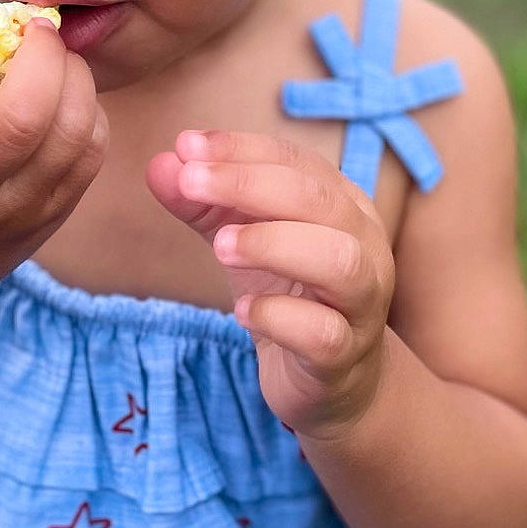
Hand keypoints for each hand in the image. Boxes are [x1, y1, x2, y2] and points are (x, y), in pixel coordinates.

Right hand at [0, 6, 107, 304]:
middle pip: (20, 129)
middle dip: (40, 61)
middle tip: (37, 30)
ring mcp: (16, 212)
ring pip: (70, 136)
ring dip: (74, 77)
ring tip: (55, 56)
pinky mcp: (56, 214)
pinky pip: (92, 151)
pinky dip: (88, 108)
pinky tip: (68, 93)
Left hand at [146, 130, 394, 438]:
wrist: (333, 382)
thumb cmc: (290, 295)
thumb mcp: (244, 241)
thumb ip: (205, 204)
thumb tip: (162, 164)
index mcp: (343, 204)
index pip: (296, 161)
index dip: (241, 149)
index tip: (186, 145)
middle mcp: (364, 245)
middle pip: (318, 199)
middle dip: (250, 184)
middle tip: (190, 182)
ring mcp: (361, 302)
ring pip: (337, 259)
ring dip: (272, 243)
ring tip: (220, 246)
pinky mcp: (346, 355)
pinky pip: (323, 332)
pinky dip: (279, 317)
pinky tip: (243, 312)